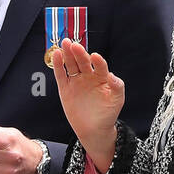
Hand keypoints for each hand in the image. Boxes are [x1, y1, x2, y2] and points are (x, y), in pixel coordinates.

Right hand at [50, 38, 124, 169]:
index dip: (97, 61)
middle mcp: (88, 76)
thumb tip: (113, 76)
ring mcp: (76, 81)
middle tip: (74, 45)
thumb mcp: (117, 99)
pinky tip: (57, 55)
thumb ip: (117, 86)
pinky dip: (58, 65)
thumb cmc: (108, 113)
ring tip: (65, 44)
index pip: (100, 66)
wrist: (94, 129)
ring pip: (71, 65)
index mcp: (102, 77)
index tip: (95, 56)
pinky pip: (61, 74)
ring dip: (68, 54)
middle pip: (82, 61)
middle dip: (79, 53)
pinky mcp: (65, 87)